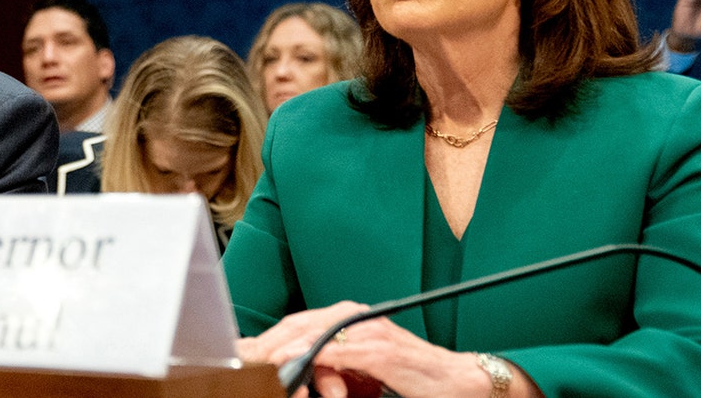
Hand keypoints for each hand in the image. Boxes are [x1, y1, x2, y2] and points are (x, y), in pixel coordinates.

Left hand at [237, 301, 542, 397]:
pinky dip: (311, 357)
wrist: (464, 383)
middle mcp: (357, 318)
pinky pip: (338, 351)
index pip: (299, 323)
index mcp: (351, 320)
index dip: (267, 335)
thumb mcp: (364, 373)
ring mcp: (369, 331)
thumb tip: (299, 372)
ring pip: (313, 333)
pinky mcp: (381, 349)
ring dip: (280, 348)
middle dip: (264, 340)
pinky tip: (291, 364)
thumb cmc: (415, 380)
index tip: (238, 348)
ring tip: (253, 361)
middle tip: (235, 355)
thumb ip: (334, 368)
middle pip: (298, 324)